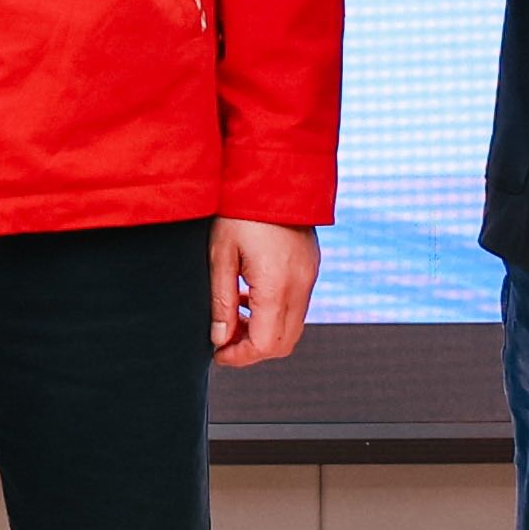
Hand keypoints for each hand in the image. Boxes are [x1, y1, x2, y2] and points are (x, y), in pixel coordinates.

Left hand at [211, 219, 318, 365]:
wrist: (273, 173)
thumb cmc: (240, 210)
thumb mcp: (220, 255)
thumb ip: (220, 301)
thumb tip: (219, 338)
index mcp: (276, 286)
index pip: (265, 345)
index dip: (240, 357)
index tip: (217, 353)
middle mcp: (300, 285)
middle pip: (284, 343)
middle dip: (253, 349)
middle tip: (224, 340)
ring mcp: (310, 276)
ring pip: (292, 326)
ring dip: (264, 330)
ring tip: (232, 316)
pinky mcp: (311, 266)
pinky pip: (297, 304)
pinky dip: (274, 312)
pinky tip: (247, 295)